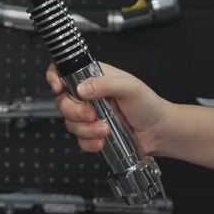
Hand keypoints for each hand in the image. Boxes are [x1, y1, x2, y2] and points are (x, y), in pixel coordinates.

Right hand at [46, 62, 170, 155]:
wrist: (159, 132)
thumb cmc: (148, 104)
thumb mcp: (129, 87)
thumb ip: (105, 84)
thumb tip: (81, 89)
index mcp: (93, 77)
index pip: (63, 71)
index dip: (54, 78)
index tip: (59, 88)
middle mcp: (87, 95)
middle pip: (62, 101)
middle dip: (74, 111)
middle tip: (92, 115)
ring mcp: (88, 115)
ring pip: (69, 122)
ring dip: (86, 129)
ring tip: (106, 130)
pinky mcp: (91, 133)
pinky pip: (78, 139)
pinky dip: (88, 142)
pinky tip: (102, 141)